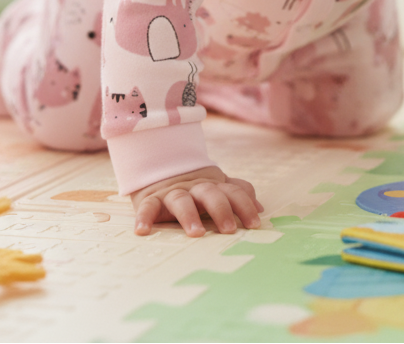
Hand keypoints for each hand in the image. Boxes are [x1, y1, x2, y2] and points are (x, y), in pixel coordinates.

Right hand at [130, 166, 262, 237]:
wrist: (160, 169)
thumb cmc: (195, 189)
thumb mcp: (217, 188)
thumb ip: (237, 193)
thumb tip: (261, 208)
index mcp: (213, 186)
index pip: (233, 192)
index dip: (245, 206)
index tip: (255, 225)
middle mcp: (194, 188)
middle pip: (210, 193)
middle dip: (221, 209)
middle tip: (229, 229)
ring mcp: (172, 193)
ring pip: (181, 200)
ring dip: (189, 215)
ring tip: (196, 233)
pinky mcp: (151, 200)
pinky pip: (147, 207)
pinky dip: (144, 217)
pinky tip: (143, 231)